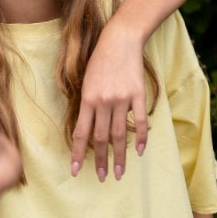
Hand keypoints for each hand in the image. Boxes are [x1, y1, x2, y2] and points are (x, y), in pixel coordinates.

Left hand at [71, 20, 147, 180]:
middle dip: (100, 160)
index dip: (78, 154)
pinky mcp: (138, 94)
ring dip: (119, 156)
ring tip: (118, 173)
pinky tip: (139, 151)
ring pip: (119, 134)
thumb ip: (86, 105)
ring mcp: (122, 99)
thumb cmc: (98, 61)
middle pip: (101, 138)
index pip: (81, 134)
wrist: (120, 40)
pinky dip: (140, 137)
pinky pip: (139, 121)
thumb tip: (85, 129)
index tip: (76, 171)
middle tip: (101, 178)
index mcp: (87, 99)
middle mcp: (103, 101)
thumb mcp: (85, 81)